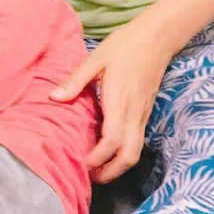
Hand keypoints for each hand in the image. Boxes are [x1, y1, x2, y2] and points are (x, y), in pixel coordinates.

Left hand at [51, 18, 169, 183]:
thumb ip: (76, 80)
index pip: (111, 141)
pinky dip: (123, 153)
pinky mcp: (146, 112)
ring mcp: (142, 114)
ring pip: (135, 151)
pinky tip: (108, 150)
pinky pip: (137, 140)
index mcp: (119, 101)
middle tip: (89, 176)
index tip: (80, 164)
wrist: (158, 37)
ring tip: (98, 168)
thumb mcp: (96, 58)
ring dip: (118, 166)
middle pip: (128, 156)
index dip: (97, 158)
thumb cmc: (126, 45)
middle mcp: (134, 113)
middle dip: (110, 172)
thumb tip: (54, 97)